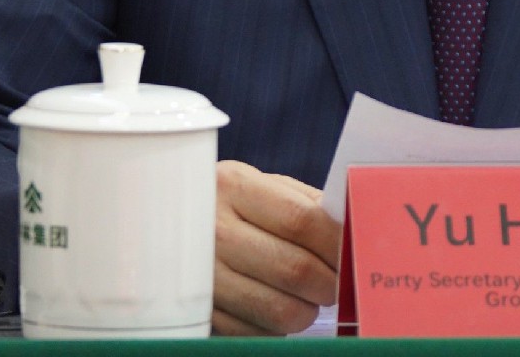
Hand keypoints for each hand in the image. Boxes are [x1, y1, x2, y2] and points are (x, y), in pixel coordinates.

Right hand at [211, 161, 342, 334]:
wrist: (163, 223)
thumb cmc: (232, 205)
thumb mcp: (261, 188)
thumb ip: (306, 203)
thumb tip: (354, 229)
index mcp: (233, 186)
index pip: (302, 219)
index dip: (337, 243)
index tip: (357, 253)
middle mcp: (211, 229)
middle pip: (294, 269)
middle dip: (330, 284)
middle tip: (339, 285)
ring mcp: (200, 275)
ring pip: (278, 310)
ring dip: (307, 311)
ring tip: (310, 298)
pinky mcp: (197, 313)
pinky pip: (253, 333)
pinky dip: (276, 329)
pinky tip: (276, 308)